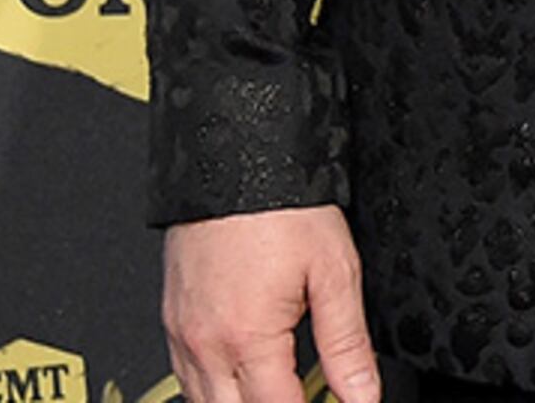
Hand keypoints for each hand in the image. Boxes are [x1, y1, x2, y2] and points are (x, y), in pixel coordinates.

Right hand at [164, 205, 380, 402]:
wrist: (235, 156)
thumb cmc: (280, 205)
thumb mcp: (334, 273)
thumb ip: (348, 345)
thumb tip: (363, 395)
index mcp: (246, 338)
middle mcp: (204, 343)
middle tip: (302, 394)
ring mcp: (181, 332)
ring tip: (278, 391)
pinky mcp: (172, 318)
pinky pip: (184, 377)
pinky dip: (213, 389)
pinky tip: (242, 379)